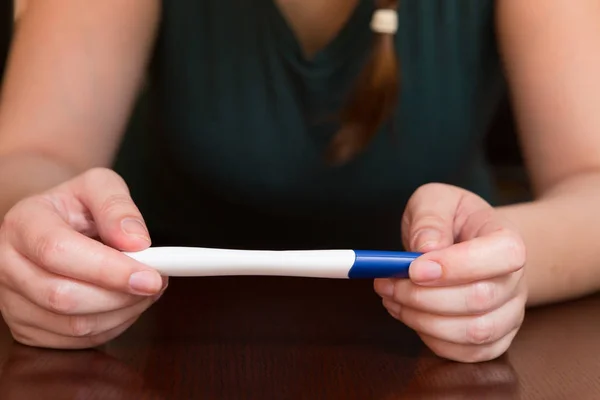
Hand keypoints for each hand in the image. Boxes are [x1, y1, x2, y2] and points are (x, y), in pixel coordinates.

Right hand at [0, 168, 165, 348]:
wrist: (53, 226)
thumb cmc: (77, 206)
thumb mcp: (98, 186)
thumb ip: (117, 206)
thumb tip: (137, 241)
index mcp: (23, 223)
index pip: (58, 252)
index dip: (108, 269)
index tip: (151, 276)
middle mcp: (8, 264)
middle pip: (63, 297)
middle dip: (120, 296)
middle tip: (156, 283)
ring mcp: (12, 301)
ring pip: (73, 326)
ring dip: (123, 313)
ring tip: (145, 290)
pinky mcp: (26, 328)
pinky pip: (77, 341)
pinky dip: (113, 326)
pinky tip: (126, 303)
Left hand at [374, 183, 526, 362]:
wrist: (470, 242)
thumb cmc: (452, 220)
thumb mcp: (436, 200)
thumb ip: (430, 218)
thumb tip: (425, 248)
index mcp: (507, 240)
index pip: (503, 255)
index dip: (458, 265)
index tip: (413, 268)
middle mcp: (516, 281)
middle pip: (479, 299)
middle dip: (422, 296)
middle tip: (386, 282)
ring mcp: (509, 314)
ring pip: (472, 332)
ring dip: (421, 319)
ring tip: (392, 298)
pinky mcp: (494, 339)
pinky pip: (467, 353)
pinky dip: (431, 339)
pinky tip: (409, 315)